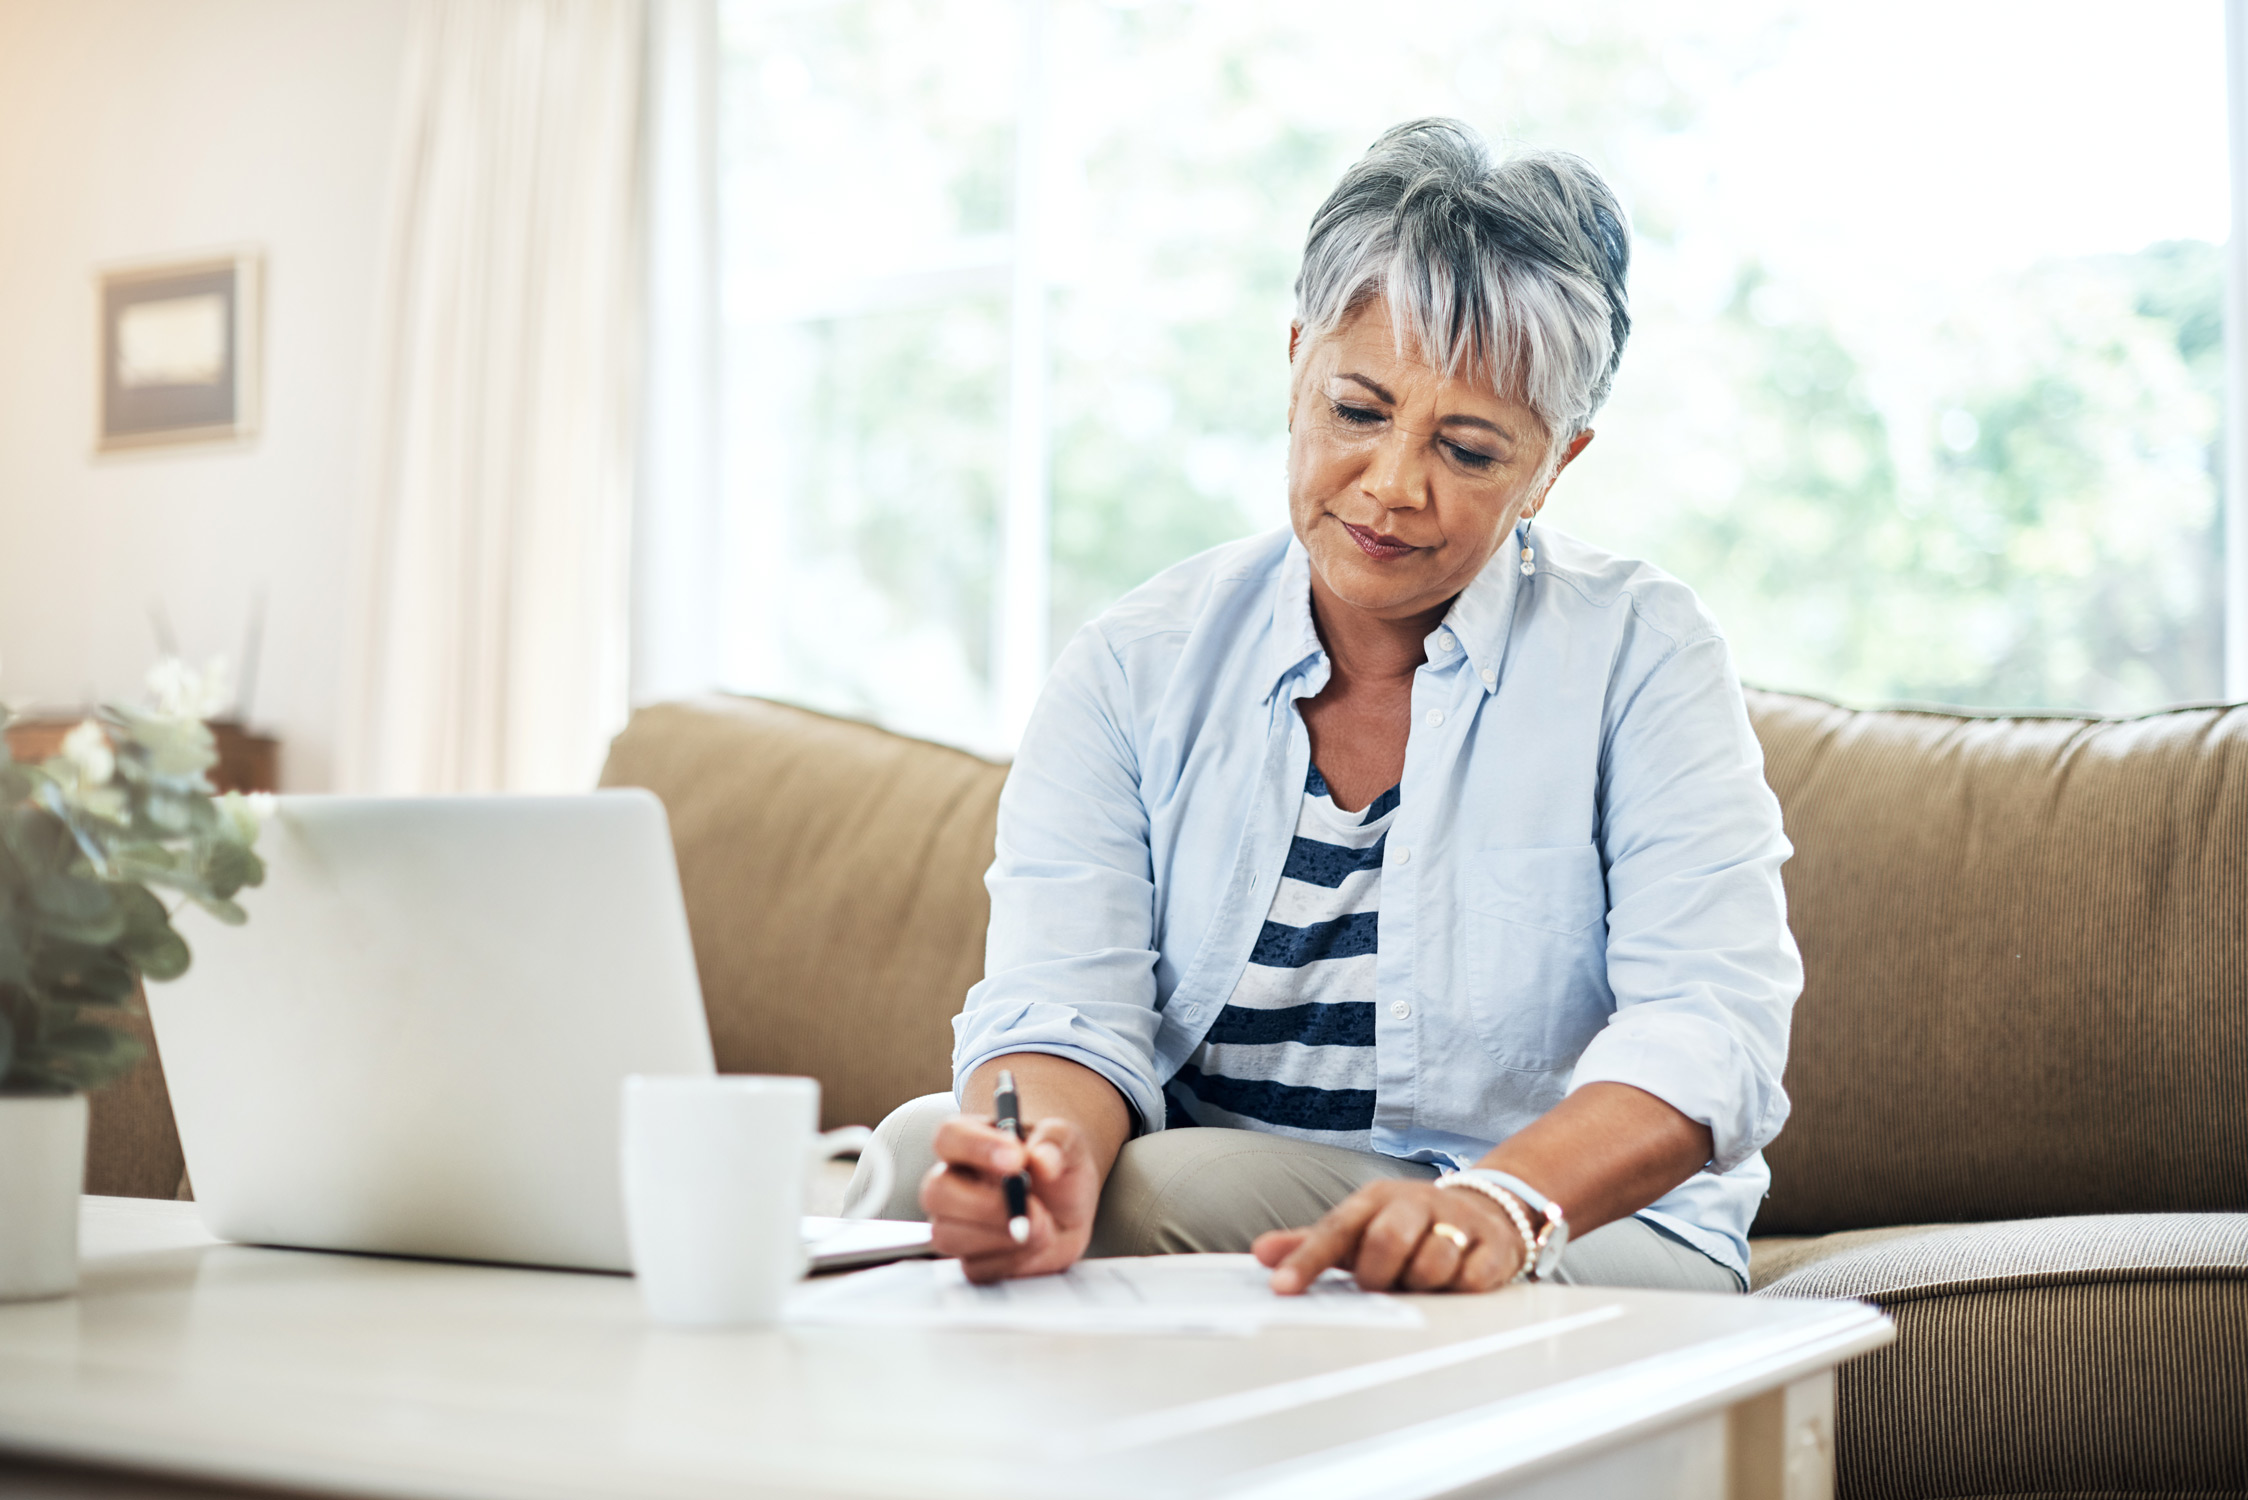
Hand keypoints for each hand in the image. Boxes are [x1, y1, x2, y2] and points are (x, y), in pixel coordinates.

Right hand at [920, 1112, 1103, 1282]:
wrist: (1070, 1213)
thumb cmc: (1059, 1170)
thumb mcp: (1068, 1143)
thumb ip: (1056, 1141)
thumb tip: (1042, 1159)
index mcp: (968, 1140)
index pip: (949, 1136)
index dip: (976, 1147)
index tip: (1016, 1160)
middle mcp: (952, 1182)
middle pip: (936, 1192)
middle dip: (984, 1203)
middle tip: (1027, 1204)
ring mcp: (955, 1224)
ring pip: (949, 1235)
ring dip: (1001, 1235)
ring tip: (1043, 1224)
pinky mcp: (970, 1260)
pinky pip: (975, 1267)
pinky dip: (1012, 1259)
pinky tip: (1035, 1244)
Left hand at [1252, 1179, 1526, 1294]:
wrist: (1485, 1210)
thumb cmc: (1406, 1227)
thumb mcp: (1358, 1229)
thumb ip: (1310, 1244)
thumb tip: (1260, 1254)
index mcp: (1375, 1200)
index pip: (1334, 1230)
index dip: (1307, 1261)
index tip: (1281, 1288)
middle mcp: (1415, 1204)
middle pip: (1387, 1240)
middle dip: (1378, 1274)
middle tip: (1379, 1286)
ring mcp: (1457, 1223)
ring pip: (1432, 1263)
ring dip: (1421, 1284)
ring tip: (1420, 1281)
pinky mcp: (1493, 1247)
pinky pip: (1471, 1279)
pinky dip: (1459, 1289)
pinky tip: (1456, 1283)